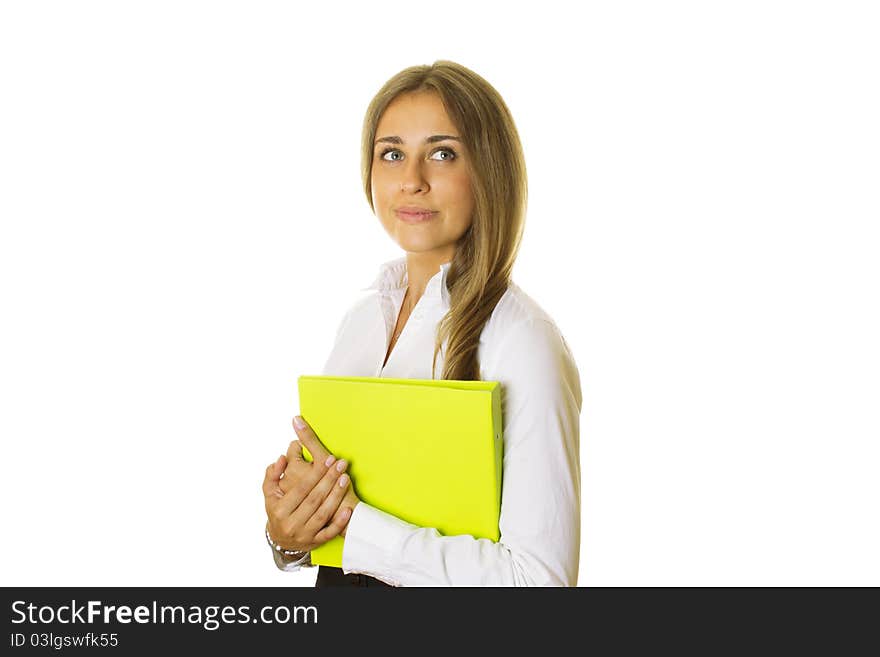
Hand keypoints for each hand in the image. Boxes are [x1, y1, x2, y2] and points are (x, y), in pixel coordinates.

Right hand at [262, 416, 356, 551]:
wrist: (280, 540)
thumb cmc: (277, 510)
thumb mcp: (269, 493)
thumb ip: (273, 475)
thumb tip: (282, 458)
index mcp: (280, 510)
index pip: (301, 489)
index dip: (316, 473)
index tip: (329, 459)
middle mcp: (291, 523)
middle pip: (314, 499)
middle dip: (329, 480)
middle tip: (341, 464)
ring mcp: (304, 534)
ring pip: (323, 514)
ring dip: (336, 495)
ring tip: (346, 478)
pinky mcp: (315, 542)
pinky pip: (329, 533)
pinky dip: (339, 522)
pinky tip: (348, 509)